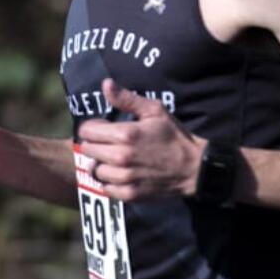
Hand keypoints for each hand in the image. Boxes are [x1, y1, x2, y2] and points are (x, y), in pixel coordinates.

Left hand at [76, 79, 204, 200]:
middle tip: (109, 143)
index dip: (93, 127)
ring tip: (114, 159)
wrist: (192, 167)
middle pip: (87, 150)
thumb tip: (106, 84)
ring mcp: (124, 177)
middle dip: (95, 144)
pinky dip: (109, 182)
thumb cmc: (173, 135)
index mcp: (125, 134)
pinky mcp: (129, 194)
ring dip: (101, 163)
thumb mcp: (154, 111)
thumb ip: (127, 98)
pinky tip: (120, 174)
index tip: (104, 128)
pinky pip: (105, 188)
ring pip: (94, 170)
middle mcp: (120, 157)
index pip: (87, 131)